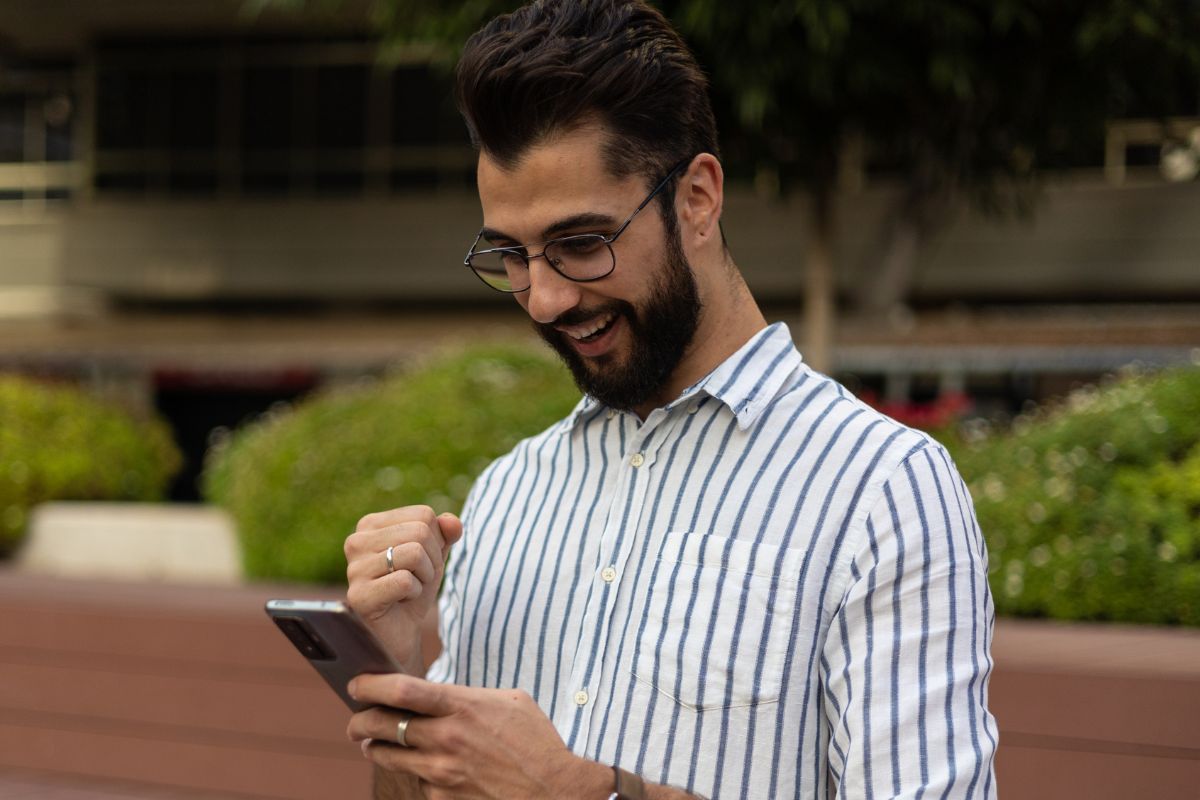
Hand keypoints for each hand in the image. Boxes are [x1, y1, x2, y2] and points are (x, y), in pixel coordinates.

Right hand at [344, 506, 462, 671]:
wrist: (400, 633)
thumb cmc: (414, 589)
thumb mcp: (434, 555)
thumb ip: (445, 533)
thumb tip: (452, 522)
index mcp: (370, 525)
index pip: (423, 514)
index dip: (436, 541)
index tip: (421, 562)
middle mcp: (356, 541)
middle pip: (420, 531)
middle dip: (432, 560)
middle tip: (416, 580)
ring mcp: (354, 569)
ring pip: (414, 553)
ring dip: (424, 577)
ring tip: (408, 590)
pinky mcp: (359, 595)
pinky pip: (406, 581)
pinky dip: (415, 594)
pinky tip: (399, 602)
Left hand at [346, 674, 608, 799]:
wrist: (555, 791)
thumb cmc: (536, 742)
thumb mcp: (510, 702)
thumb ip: (470, 696)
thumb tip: (441, 696)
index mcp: (462, 706)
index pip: (402, 689)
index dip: (371, 685)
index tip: (357, 684)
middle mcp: (446, 738)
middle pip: (382, 725)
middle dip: (360, 721)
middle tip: (355, 721)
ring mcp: (442, 772)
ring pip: (390, 757)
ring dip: (377, 748)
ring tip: (374, 743)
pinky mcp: (442, 799)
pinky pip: (418, 782)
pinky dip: (417, 774)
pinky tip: (429, 768)